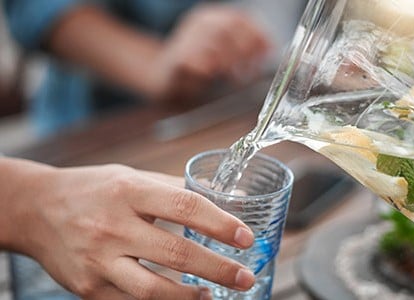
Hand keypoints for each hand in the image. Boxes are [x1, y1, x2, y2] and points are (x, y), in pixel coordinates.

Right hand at [10, 163, 255, 299]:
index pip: (185, 207)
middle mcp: (112, 227)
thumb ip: (177, 190)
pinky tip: (180, 298)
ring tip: (213, 295)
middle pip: (176, 253)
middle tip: (244, 277)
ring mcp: (98, 261)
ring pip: (153, 290)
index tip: (245, 237)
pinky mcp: (88, 288)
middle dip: (218, 269)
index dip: (221, 223)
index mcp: (128, 191)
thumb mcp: (133, 177)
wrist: (36, 210)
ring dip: (191, 297)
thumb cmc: (93, 190)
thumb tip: (226, 199)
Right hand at [149, 4, 270, 102]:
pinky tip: (212, 76)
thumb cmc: (197, 64)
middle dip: (246, 50)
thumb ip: (245, 47)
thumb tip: (270, 47)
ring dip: (230, 62)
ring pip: (214, 44)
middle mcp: (198, 23)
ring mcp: (185, 38)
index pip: (240, 18)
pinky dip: (208, 69)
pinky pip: (196, 61)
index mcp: (211, 17)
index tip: (269, 51)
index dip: (258, 34)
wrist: (162, 75)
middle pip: (229, 29)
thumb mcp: (223, 52)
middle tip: (252, 69)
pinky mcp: (175, 59)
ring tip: (236, 77)